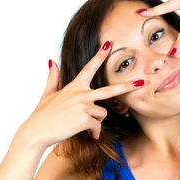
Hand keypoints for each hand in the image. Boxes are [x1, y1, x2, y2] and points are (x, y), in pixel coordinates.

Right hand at [20, 41, 145, 148]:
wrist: (36, 131)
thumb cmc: (43, 114)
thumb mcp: (48, 94)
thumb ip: (53, 78)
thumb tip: (51, 61)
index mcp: (74, 86)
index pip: (89, 68)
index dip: (99, 56)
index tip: (109, 44)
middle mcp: (81, 94)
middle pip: (110, 90)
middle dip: (127, 86)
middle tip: (142, 82)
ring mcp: (84, 106)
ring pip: (102, 114)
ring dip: (95, 122)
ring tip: (82, 125)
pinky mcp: (85, 118)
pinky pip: (97, 127)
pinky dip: (93, 133)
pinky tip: (86, 134)